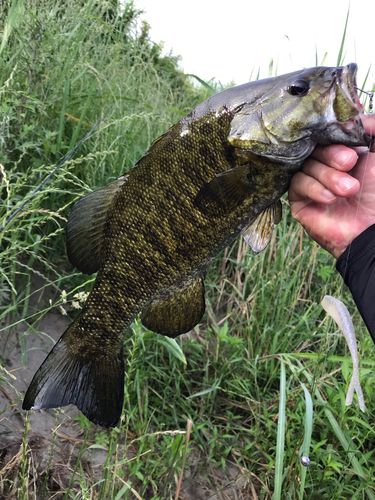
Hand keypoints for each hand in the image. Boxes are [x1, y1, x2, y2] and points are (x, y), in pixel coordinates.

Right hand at [288, 115, 374, 258]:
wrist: (370, 229)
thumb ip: (374, 128)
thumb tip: (359, 115)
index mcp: (343, 154)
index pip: (327, 135)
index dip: (335, 136)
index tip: (351, 145)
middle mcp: (325, 167)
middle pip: (315, 148)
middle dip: (332, 155)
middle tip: (349, 164)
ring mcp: (310, 183)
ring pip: (306, 165)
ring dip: (328, 176)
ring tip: (348, 190)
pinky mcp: (298, 201)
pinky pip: (297, 184)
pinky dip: (314, 188)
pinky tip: (330, 199)